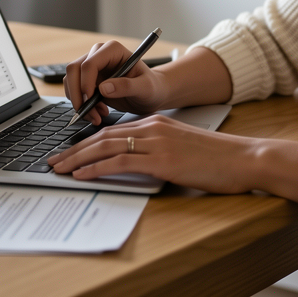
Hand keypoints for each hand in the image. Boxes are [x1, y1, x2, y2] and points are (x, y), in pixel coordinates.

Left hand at [46, 115, 261, 194]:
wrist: (243, 158)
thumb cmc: (217, 158)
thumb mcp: (182, 148)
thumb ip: (158, 150)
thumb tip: (136, 163)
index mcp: (156, 124)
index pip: (112, 131)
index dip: (86, 143)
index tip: (68, 153)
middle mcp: (153, 128)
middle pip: (102, 136)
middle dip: (74, 150)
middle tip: (54, 161)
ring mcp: (157, 143)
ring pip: (106, 147)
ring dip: (78, 159)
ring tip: (60, 169)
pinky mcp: (162, 160)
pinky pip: (121, 161)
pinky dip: (97, 167)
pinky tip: (83, 174)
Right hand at [63, 40, 169, 124]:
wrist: (151, 95)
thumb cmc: (152, 87)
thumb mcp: (145, 88)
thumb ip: (126, 86)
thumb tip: (102, 89)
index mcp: (113, 50)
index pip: (89, 63)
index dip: (85, 82)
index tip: (90, 100)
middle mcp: (99, 55)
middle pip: (74, 70)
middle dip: (78, 94)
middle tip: (89, 113)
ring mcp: (91, 67)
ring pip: (71, 81)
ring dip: (79, 102)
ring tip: (97, 116)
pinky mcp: (87, 80)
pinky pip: (74, 91)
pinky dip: (82, 105)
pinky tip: (98, 112)